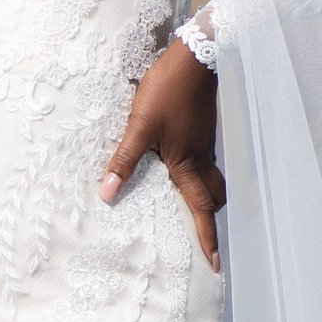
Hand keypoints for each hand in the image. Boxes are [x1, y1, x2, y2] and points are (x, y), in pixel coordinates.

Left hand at [101, 39, 224, 269]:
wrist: (194, 58)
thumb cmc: (167, 91)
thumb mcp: (139, 126)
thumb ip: (123, 160)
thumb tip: (106, 194)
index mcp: (187, 164)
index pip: (201, 210)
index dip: (207, 238)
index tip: (214, 263)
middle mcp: (199, 158)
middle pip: (213, 197)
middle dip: (210, 219)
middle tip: (203, 237)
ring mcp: (202, 143)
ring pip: (209, 179)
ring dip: (204, 197)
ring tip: (190, 208)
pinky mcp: (200, 129)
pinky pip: (202, 161)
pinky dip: (196, 175)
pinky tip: (179, 168)